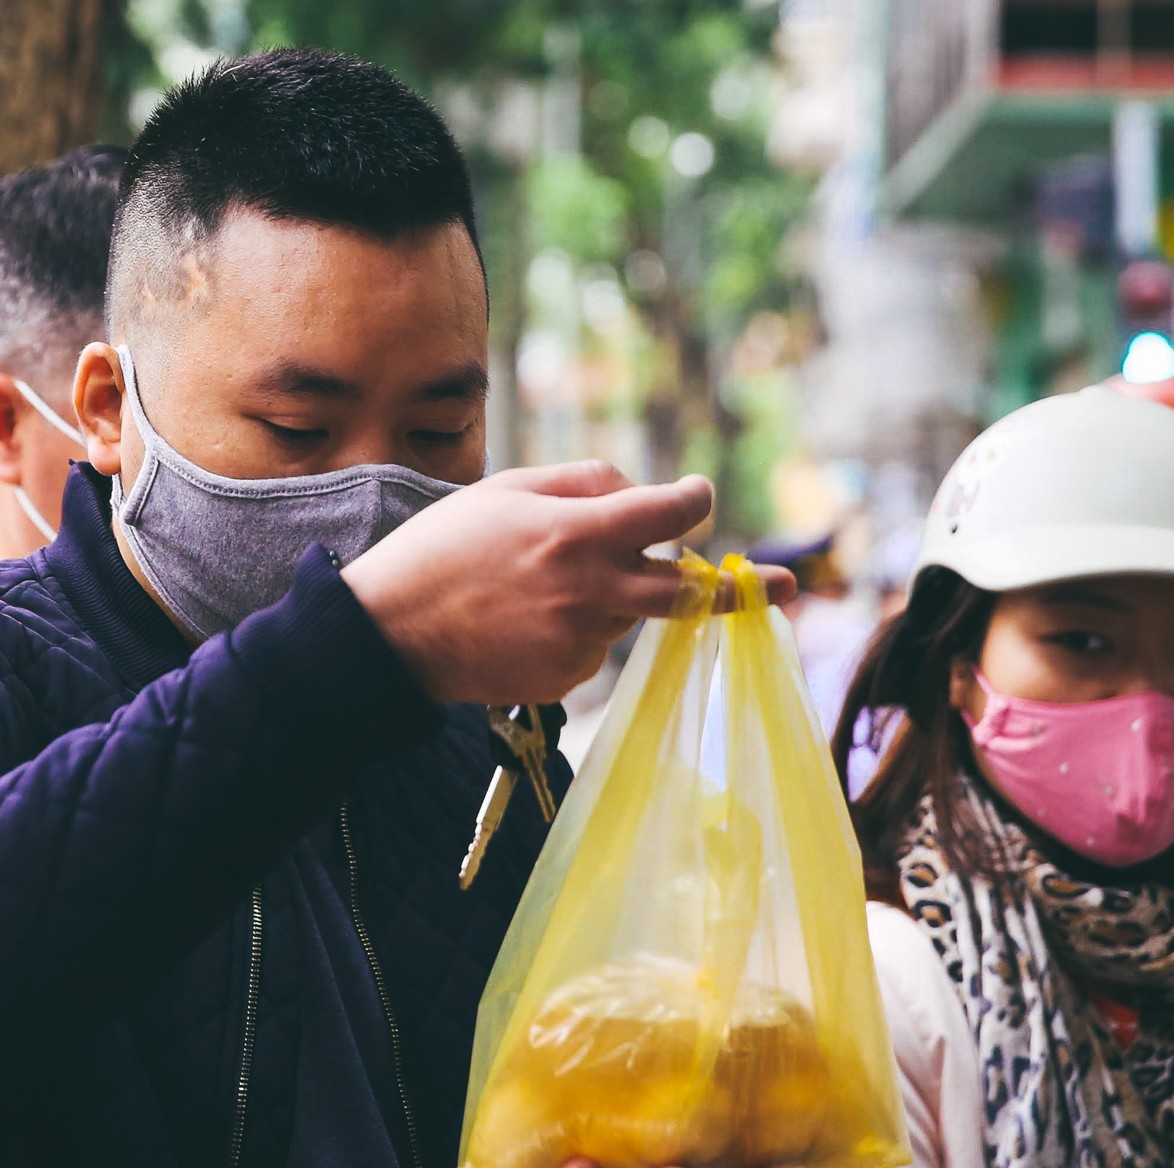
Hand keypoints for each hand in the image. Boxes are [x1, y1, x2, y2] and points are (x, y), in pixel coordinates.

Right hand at [342, 462, 795, 704]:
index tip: (698, 497)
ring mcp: (580, 642)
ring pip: (628, 614)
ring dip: (613, 596)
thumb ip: (582, 483)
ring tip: (535, 586)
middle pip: (686, 592)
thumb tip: (636, 490)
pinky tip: (524, 621)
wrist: (389, 636)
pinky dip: (577, 629)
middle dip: (736, 589)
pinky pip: (594, 646)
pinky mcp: (566, 678)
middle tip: (784, 587)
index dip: (692, 501)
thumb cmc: (442, 550)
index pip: (666, 515)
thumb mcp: (506, 489)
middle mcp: (590, 591)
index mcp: (576, 533)